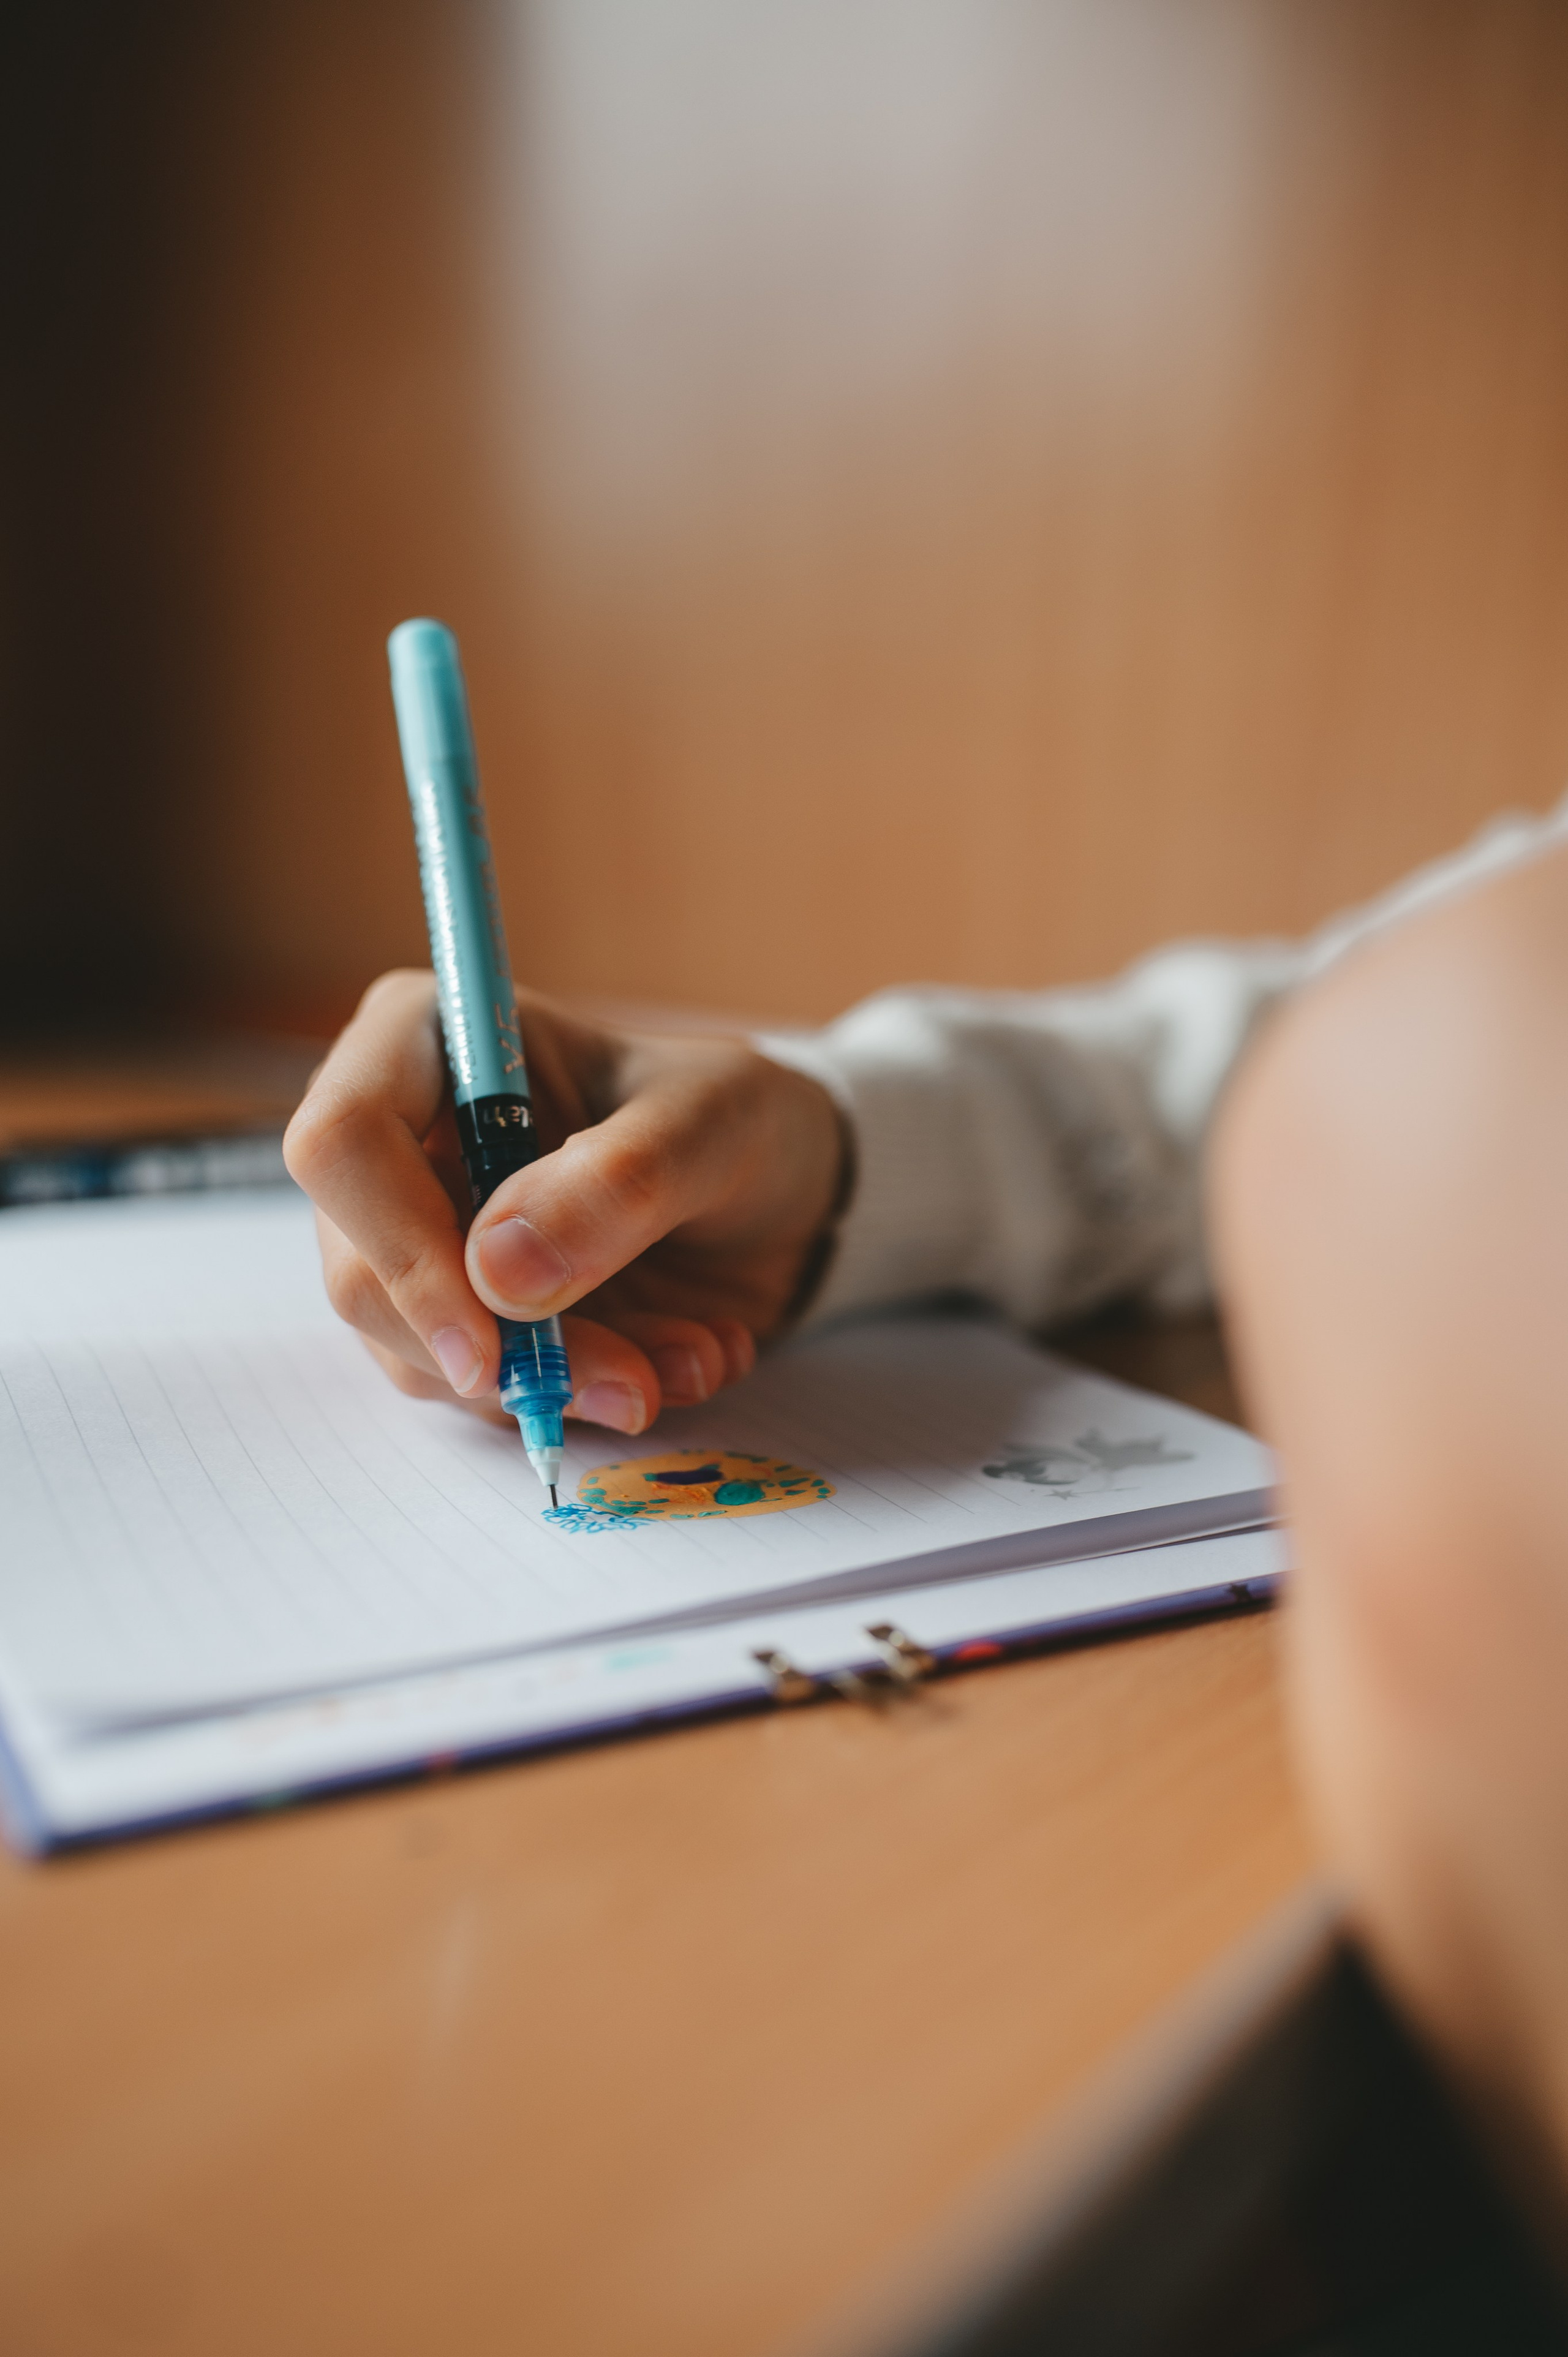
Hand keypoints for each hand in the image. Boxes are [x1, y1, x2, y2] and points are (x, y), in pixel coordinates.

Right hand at [282, 972, 846, 1434]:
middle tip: (630, 1385)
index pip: (346, 1141)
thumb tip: (493, 1270)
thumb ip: (616, 1184)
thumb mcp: (712, 1126)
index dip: (400, 1249)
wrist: (783, 1193)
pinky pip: (486, 1390)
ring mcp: (424, 1238)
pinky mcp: (469, 1317)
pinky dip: (584, 1398)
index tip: (491, 1341)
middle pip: (363, 1273)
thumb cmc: (737, 1119)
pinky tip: (681, 1359)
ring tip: (689, 1357)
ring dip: (559, 1385)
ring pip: (420, 1352)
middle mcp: (403, 1142)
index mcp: (431, 1040)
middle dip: (499, 1353)